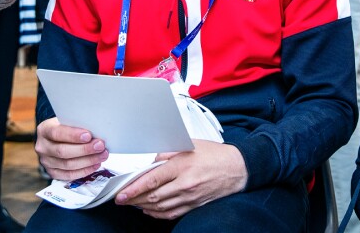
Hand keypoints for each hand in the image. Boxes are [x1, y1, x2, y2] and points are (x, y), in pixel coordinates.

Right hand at [34, 117, 108, 181]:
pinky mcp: (52, 172)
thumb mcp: (68, 121)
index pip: (57, 133)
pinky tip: (95, 164)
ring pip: (68, 165)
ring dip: (88, 161)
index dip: (73, 135)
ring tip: (102, 155)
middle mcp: (42, 147)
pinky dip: (84, 170)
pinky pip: (69, 175)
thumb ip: (77, 125)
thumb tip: (96, 131)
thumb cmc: (66, 127)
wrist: (55, 137)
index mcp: (44, 130)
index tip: (88, 136)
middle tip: (100, 146)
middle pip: (63, 151)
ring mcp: (46, 161)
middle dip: (84, 149)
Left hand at [115, 140, 246, 219]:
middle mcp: (185, 184)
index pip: (152, 180)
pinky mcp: (194, 205)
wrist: (238, 168)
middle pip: (153, 197)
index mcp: (182, 166)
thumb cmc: (216, 155)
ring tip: (132, 203)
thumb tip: (152, 161)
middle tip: (121, 199)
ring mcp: (190, 197)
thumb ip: (169, 151)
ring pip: (160, 207)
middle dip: (133, 199)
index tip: (122, 193)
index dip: (134, 188)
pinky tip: (150, 210)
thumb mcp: (190, 144)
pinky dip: (157, 214)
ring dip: (143, 207)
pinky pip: (171, 214)